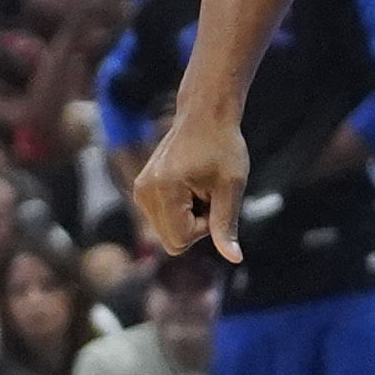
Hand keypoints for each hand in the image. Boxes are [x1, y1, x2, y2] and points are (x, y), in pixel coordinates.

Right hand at [129, 108, 248, 263]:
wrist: (204, 116)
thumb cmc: (222, 147)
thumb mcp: (231, 187)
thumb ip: (226, 225)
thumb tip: (234, 259)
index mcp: (163, 191)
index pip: (181, 240)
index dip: (204, 228)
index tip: (214, 200)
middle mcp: (143, 193)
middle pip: (171, 241)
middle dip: (194, 226)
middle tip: (208, 195)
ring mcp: (139, 191)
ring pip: (166, 232)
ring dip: (187, 218)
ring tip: (199, 188)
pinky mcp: (142, 190)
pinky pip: (162, 219)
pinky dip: (179, 211)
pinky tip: (190, 186)